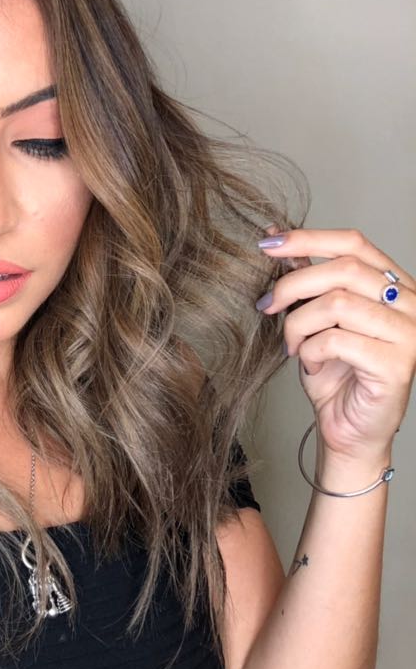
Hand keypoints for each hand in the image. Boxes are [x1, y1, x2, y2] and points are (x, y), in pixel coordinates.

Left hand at [256, 226, 415, 461]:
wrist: (350, 432)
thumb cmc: (336, 376)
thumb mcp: (316, 319)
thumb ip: (307, 281)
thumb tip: (276, 236)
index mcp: (395, 284)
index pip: (354, 243)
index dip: (308, 238)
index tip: (267, 243)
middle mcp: (410, 304)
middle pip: (344, 268)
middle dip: (294, 284)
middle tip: (267, 304)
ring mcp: (409, 334)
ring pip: (338, 303)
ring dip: (299, 323)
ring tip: (292, 345)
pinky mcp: (397, 364)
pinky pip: (338, 340)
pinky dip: (311, 350)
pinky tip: (309, 364)